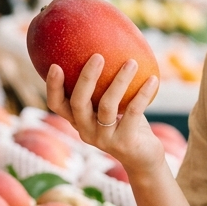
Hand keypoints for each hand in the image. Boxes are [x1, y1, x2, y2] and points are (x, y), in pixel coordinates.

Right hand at [46, 54, 162, 173]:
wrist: (143, 159)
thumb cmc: (126, 124)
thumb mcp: (112, 106)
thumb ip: (104, 86)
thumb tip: (106, 46)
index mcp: (78, 121)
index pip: (57, 105)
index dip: (53, 87)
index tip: (55, 64)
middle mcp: (86, 131)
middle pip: (78, 103)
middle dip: (86, 78)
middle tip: (97, 56)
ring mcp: (104, 139)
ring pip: (107, 106)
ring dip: (119, 81)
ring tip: (132, 62)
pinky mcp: (125, 142)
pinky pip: (133, 113)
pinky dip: (142, 94)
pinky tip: (153, 79)